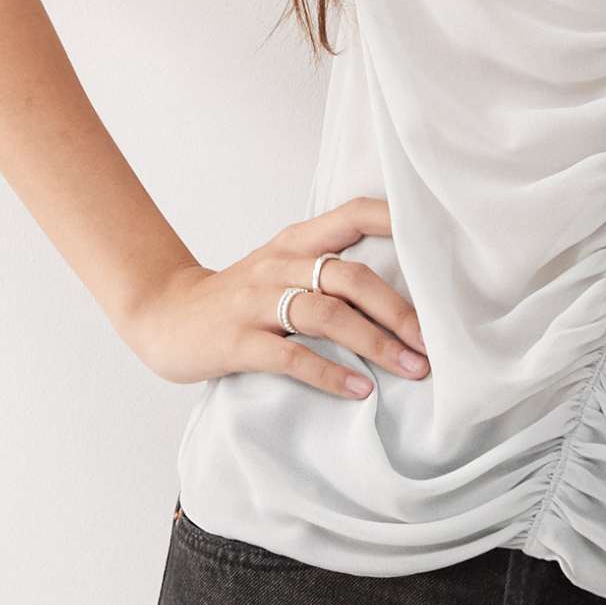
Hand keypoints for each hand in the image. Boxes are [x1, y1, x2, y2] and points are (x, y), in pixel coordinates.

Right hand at [123, 195, 430, 400]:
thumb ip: (330, 268)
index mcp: (295, 242)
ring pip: (327, 314)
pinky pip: (291, 356)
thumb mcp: (281, 268)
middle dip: (398, 310)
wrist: (163, 315)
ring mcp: (256, 302)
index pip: (353, 214)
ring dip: (375, 343)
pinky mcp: (238, 341)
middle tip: (434, 343)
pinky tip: (360, 390)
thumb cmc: (239, 298)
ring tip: (412, 369)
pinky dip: (330, 373)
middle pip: (349, 275)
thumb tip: (406, 288)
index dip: (397, 222)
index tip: (442, 247)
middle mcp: (279, 264)